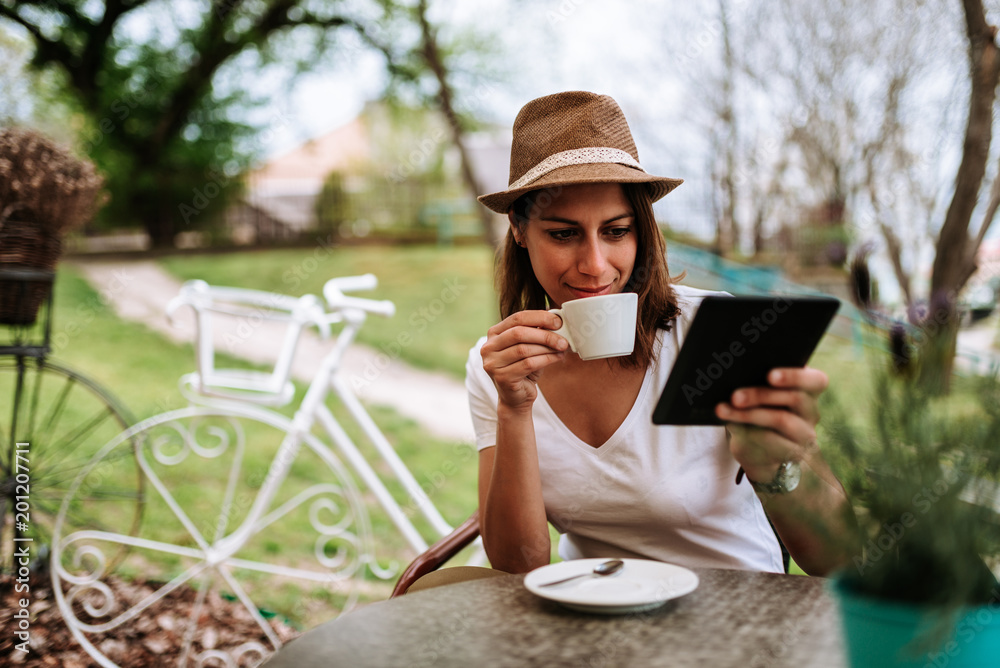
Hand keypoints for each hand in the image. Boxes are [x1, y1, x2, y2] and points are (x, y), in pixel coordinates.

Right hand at [481, 310, 567, 411]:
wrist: (516, 398)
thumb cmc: (524, 369)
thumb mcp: (529, 347)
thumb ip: (537, 333)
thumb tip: (557, 320)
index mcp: (494, 334)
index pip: (517, 318)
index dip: (539, 317)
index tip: (558, 322)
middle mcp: (488, 347)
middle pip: (519, 333)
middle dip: (545, 335)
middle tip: (563, 340)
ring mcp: (492, 363)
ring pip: (524, 350)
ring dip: (547, 348)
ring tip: (562, 349)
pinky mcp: (501, 377)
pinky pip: (528, 364)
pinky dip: (546, 359)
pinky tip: (557, 358)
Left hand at [714, 367, 828, 482]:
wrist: (761, 449)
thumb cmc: (758, 409)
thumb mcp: (760, 395)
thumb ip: (756, 383)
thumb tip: (732, 377)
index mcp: (808, 389)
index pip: (816, 380)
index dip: (794, 376)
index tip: (769, 375)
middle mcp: (811, 411)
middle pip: (796, 398)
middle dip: (761, 395)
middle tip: (735, 396)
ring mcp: (805, 433)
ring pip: (782, 419)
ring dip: (749, 414)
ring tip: (723, 410)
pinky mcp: (794, 452)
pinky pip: (773, 441)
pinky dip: (748, 432)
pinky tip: (732, 426)